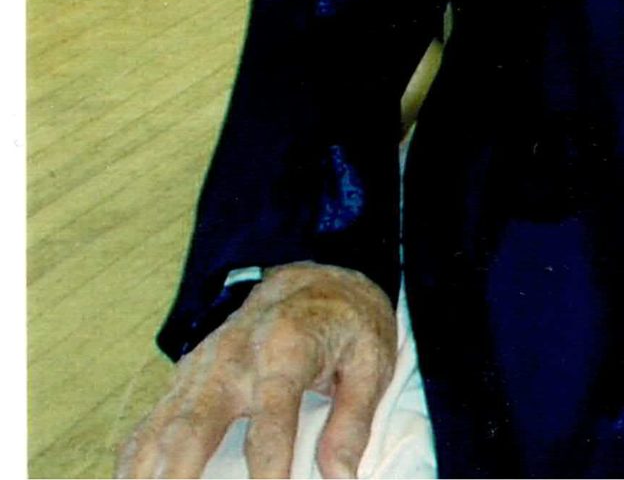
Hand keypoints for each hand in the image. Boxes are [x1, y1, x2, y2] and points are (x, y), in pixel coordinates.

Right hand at [118, 264, 396, 479]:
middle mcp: (233, 358)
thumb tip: (341, 477)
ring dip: (150, 473)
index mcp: (288, 347)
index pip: (274, 410)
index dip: (271, 458)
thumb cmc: (346, 324)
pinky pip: (149, 426)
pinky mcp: (183, 380)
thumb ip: (354, 420)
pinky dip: (135, 462)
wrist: (311, 280)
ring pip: (162, 428)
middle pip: (197, 423)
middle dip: (182, 474)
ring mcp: (200, 369)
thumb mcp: (371, 360)